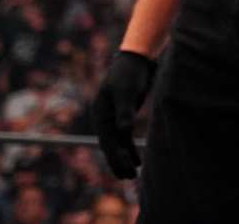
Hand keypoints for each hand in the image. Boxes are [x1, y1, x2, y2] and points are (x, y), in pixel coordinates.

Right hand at [92, 50, 155, 178]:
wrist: (136, 59)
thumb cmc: (129, 73)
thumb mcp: (127, 91)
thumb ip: (125, 112)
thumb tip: (123, 131)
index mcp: (101, 114)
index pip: (107, 141)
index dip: (115, 156)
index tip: (125, 168)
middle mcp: (105, 118)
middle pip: (110, 145)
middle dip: (119, 162)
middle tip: (129, 178)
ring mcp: (114, 118)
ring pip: (118, 144)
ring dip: (125, 159)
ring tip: (133, 175)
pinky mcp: (125, 116)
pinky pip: (125, 137)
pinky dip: (130, 149)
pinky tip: (137, 160)